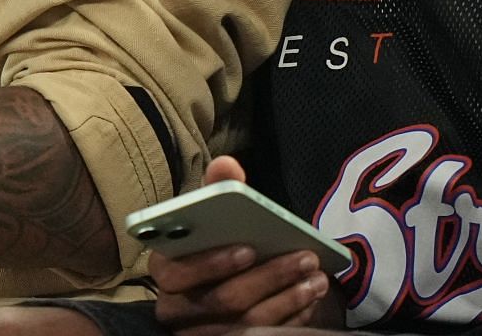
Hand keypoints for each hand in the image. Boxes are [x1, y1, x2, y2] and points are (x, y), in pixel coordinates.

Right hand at [152, 158, 339, 333]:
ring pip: (247, 323)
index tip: (249, 249)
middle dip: (268, 278)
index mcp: (165, 271)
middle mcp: (176, 309)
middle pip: (222, 300)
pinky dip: (290, 318)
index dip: (212, 263)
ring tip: (317, 278)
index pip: (178, 273)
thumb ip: (214, 190)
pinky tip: (310, 299)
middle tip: (305, 258)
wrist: (218, 284)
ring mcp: (201, 334)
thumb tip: (227, 163)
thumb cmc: (212, 245)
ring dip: (287, 299)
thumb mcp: (210, 218)